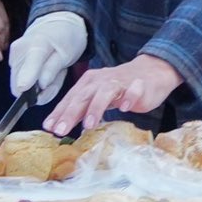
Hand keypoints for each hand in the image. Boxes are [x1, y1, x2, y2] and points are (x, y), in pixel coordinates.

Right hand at [8, 10, 86, 102]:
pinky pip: (21, 80)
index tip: (29, 95)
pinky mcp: (13, 61)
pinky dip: (34, 82)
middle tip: (57, 78)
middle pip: (20, 84)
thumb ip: (53, 69)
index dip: (27, 84)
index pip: (27, 68)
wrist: (58, 24)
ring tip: (53, 72)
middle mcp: (19, 51)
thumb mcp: (68, 53)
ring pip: (20, 85)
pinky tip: (45, 71)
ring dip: (37, 86)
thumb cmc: (66, 37)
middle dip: (38, 90)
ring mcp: (13, 56)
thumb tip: (41, 85)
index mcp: (37, 45)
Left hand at [43, 52, 181, 135]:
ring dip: (96, 108)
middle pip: (83, 96)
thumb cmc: (120, 88)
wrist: (153, 71)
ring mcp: (121, 81)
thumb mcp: (97, 97)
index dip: (59, 113)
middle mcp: (102, 80)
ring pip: (105, 92)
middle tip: (61, 130)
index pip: (70, 98)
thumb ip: (80, 110)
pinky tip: (125, 108)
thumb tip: (57, 127)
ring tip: (89, 125)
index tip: (48, 128)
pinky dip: (129, 98)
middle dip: (71, 113)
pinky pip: (134, 90)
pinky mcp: (140, 85)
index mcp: (89, 82)